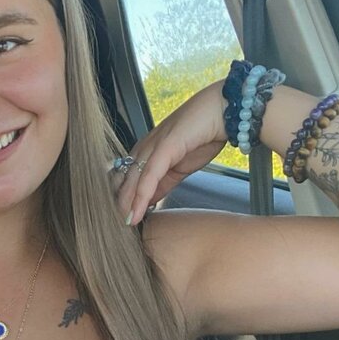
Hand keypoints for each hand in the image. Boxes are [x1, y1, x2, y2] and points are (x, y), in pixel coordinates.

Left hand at [114, 80, 228, 225]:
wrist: (223, 111)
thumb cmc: (204, 135)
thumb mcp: (179, 167)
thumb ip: (162, 184)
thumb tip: (148, 201)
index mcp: (146, 150)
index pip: (126, 178)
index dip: (121, 200)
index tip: (119, 221)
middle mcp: (145, 147)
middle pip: (123, 180)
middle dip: (119, 205)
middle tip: (115, 228)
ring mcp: (153, 145)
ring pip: (132, 179)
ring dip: (126, 204)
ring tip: (123, 225)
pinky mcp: (165, 146)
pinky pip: (149, 175)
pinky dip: (141, 196)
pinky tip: (136, 212)